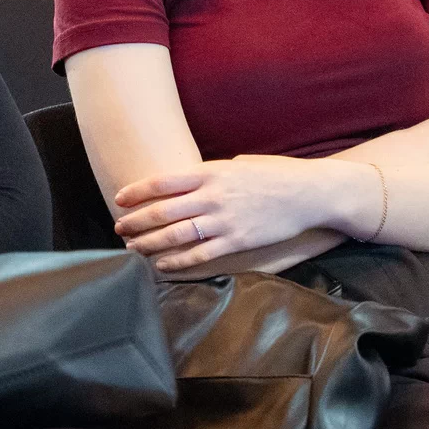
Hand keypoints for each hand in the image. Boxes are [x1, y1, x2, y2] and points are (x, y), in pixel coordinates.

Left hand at [111, 154, 348, 273]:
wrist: (309, 194)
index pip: (163, 182)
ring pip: (176, 235)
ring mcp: (224, 221)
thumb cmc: (276, 174)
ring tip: (134, 248)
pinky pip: (200, 255)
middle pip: (163, 211)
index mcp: (212, 172)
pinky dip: (177, 262)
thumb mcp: (240, 163)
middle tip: (119, 228)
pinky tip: (162, 265)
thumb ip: (212, 173)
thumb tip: (189, 181)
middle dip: (136, 221)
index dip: (137, 191)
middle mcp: (213, 196)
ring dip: (150, 243)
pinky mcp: (237, 241)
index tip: (120, 199)